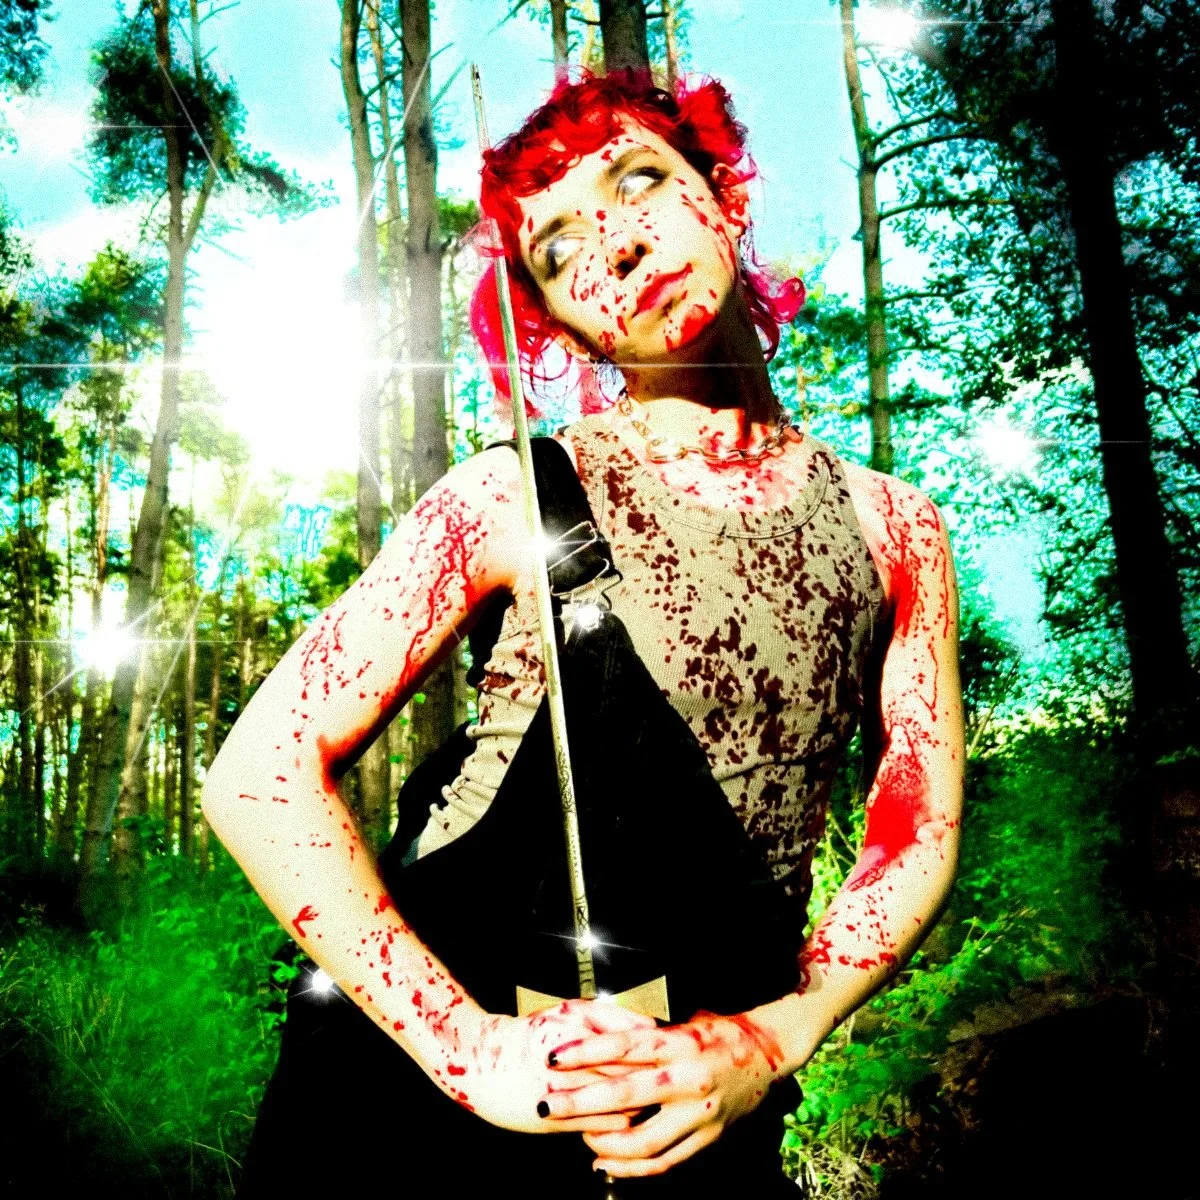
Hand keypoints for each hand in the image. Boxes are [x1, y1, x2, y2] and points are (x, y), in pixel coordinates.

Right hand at [457, 999, 656, 1133]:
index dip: (659, 1048)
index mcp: (575, 1028)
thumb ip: (609, 1017)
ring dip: (642, 1102)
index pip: (632, 1040)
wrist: (480, 1064)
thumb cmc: (532, 1033)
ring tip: (655, 1099)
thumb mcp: (566, 1012)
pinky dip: (620, 1123)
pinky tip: (628, 1118)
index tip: (675, 1051)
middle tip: (674, 1079)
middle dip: (655, 1077)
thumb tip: (651, 1028)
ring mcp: (563, 1092)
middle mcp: (570, 1060)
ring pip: (620, 1101)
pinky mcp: (556, 1120)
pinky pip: (602, 1126)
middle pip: (629, 1071)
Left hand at [539, 1011, 784, 1176]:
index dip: (586, 1052)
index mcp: (680, 1043)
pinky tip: (605, 1163)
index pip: (624, 1046)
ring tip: (576, 1137)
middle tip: (546, 1104)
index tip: (553, 1057)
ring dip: (603, 1143)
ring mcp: (700, 1114)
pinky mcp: (709, 1138)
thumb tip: (597, 1036)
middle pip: (624, 1095)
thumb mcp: (684, 1022)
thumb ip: (647, 1035)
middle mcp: (689, 1079)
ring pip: (642, 1140)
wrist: (771, 1053)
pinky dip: (632, 1168)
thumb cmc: (719, 1030)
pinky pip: (664, 1163)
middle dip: (579, 1102)